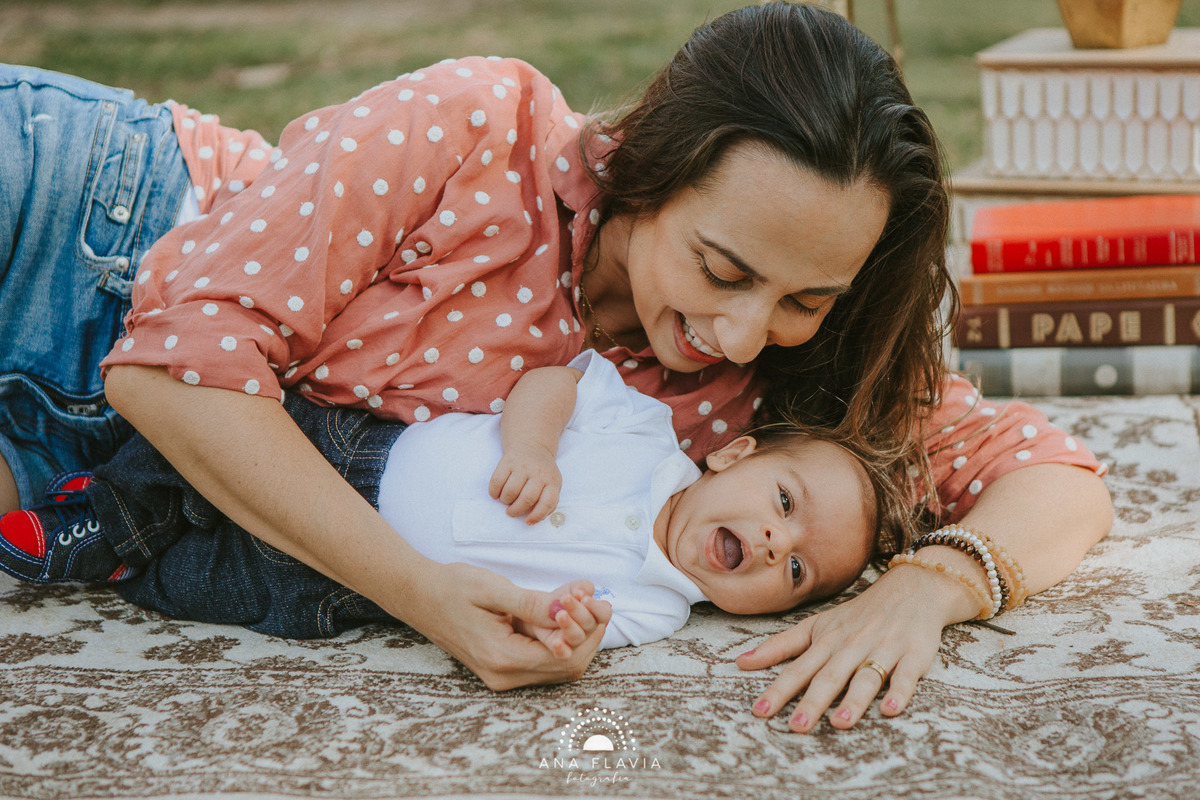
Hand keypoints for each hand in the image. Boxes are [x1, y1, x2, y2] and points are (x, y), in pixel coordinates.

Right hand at [417, 562, 609, 689]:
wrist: (418, 597)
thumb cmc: (451, 587)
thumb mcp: (492, 589)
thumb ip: (532, 604)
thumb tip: (568, 610)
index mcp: (502, 658)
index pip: (564, 656)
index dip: (586, 629)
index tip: (589, 597)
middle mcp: (504, 676)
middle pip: (568, 666)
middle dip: (587, 631)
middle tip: (591, 597)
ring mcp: (503, 675)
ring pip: (560, 665)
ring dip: (576, 633)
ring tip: (578, 598)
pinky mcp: (503, 667)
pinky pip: (544, 659)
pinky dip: (560, 636)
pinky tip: (560, 608)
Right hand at [488, 444, 561, 523]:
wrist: (532, 445)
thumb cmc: (542, 472)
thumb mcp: (552, 484)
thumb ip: (549, 502)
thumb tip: (536, 519)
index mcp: (552, 481)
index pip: (548, 501)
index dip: (537, 515)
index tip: (528, 522)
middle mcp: (538, 472)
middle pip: (527, 499)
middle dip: (516, 510)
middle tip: (511, 512)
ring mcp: (522, 466)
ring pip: (510, 491)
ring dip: (505, 501)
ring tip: (506, 500)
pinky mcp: (507, 461)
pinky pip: (496, 481)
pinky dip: (494, 492)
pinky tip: (497, 493)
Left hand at [736, 565, 976, 730]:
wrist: (912, 588)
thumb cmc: (858, 614)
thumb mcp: (816, 625)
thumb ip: (780, 645)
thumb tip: (740, 662)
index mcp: (826, 641)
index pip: (798, 669)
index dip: (778, 690)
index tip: (759, 711)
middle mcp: (852, 646)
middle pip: (830, 677)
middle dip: (813, 701)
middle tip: (797, 726)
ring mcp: (883, 650)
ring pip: (866, 678)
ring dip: (854, 701)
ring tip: (840, 724)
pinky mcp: (913, 656)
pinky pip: (906, 676)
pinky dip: (899, 692)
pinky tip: (890, 709)